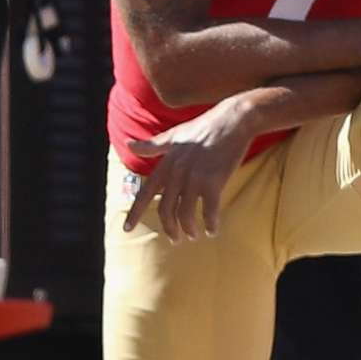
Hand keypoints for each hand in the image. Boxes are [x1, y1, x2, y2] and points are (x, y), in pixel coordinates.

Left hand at [124, 99, 259, 241]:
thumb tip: (128, 144)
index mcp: (166, 163)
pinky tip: (212, 231)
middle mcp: (177, 172)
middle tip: (175, 239)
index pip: (145, 192)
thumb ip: (152, 145)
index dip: (135, 212)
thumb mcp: (174, 135)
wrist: (234, 120)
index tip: (126, 229)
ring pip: (185, 214)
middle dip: (169, 228)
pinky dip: (210, 224)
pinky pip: (209, 211)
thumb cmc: (204, 127)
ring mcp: (195, 177)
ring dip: (189, 229)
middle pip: (165, 209)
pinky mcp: (214, 181)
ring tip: (194, 235)